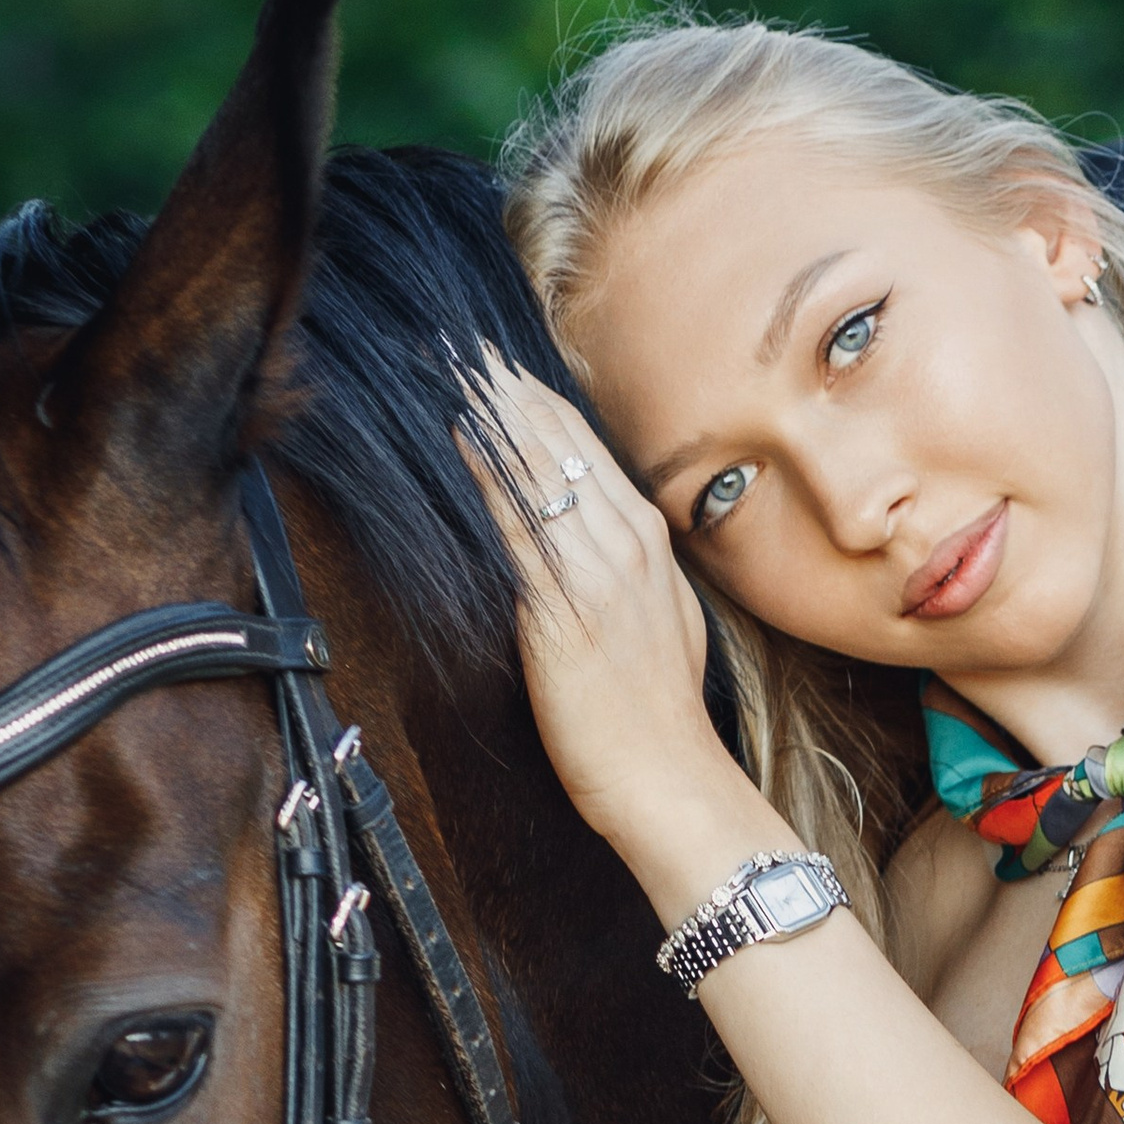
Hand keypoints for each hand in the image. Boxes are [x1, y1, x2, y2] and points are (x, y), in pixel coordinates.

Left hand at [465, 354, 736, 856]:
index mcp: (649, 544)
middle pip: (563, 447)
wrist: (666, 776)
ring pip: (542, 472)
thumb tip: (594, 549)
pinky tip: (462, 438)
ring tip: (456, 370)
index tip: (502, 369)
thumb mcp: (663, 624)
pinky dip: (490, 474)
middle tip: (466, 347)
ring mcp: (597, 570)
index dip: (541, 406)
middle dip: (513, 393)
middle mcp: (626, 544)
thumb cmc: (656, 716)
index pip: (590, 452)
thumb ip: (629, 576)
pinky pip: (519, 523)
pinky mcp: (562, 605)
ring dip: (497, 418)